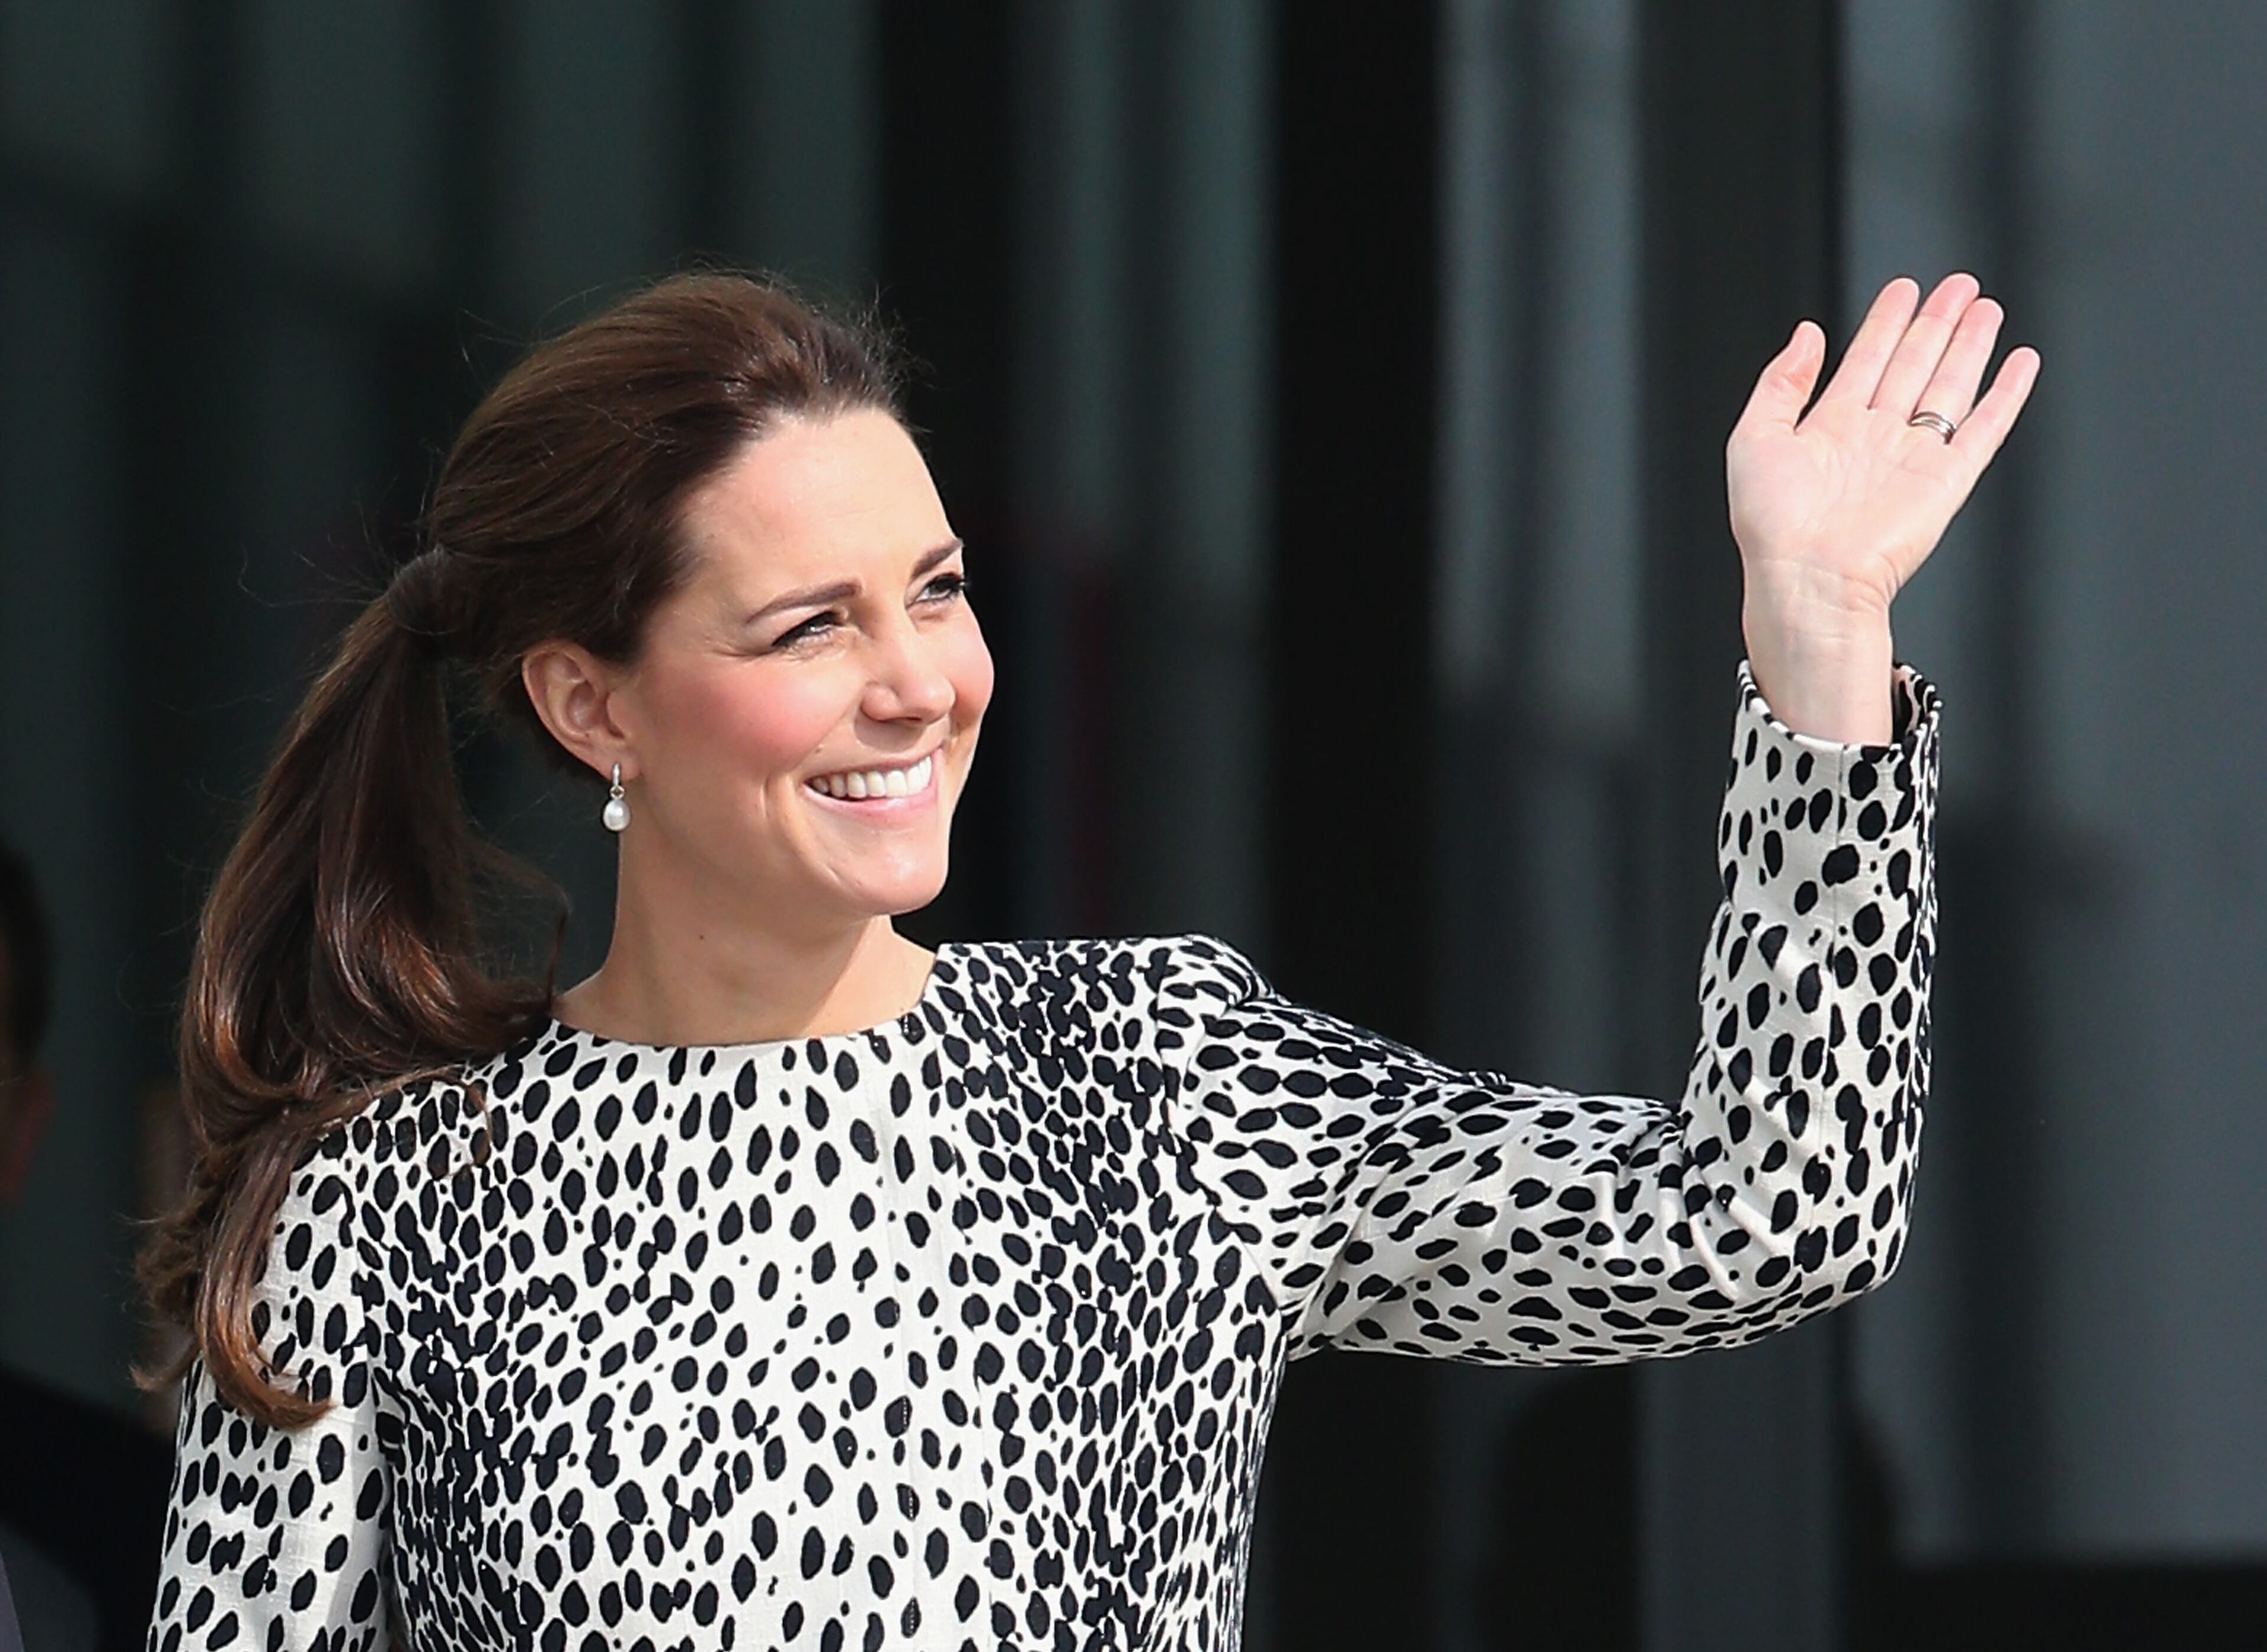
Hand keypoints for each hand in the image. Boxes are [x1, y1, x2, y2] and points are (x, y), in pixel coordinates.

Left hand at [1727, 272, 2039, 741]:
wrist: (1809, 579)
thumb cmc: (1773, 526)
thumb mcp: (1752, 438)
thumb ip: (1780, 382)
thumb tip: (1806, 333)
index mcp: (1828, 429)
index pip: (1865, 359)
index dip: (1885, 321)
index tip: (1903, 289)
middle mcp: (1874, 439)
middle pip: (1913, 364)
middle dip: (1936, 322)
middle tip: (1958, 285)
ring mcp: (1913, 458)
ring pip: (1950, 386)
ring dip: (1970, 345)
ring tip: (1985, 307)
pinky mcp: (1947, 481)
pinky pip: (1984, 428)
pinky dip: (2005, 395)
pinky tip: (2019, 363)